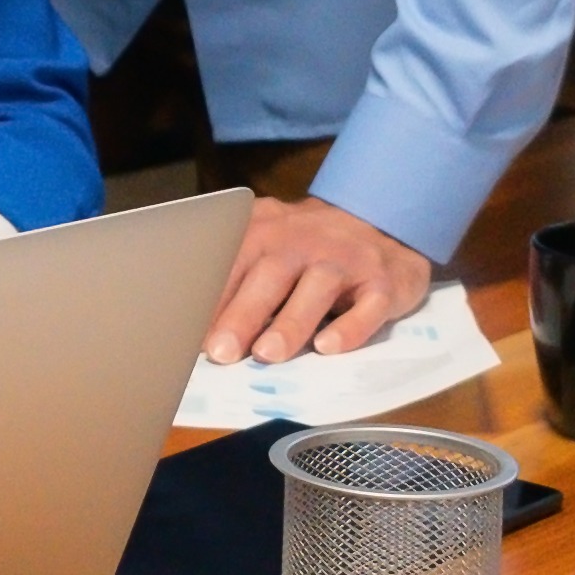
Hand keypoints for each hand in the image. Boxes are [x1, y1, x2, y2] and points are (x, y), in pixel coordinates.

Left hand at [202, 195, 435, 365]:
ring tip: (267, 354)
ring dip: (292, 322)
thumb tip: (198, 333)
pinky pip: (369, 305)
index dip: (211, 299)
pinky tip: (328, 347)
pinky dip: (350, 327)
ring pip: (319, 287)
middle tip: (221, 352)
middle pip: (272, 274)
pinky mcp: (384, 283)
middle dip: (244, 314)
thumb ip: (236, 278)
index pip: (233, 262)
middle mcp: (307, 241)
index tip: (190, 336)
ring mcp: (348, 260)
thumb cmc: (310, 250)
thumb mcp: (270, 247)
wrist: (384, 220)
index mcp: (268, 231)